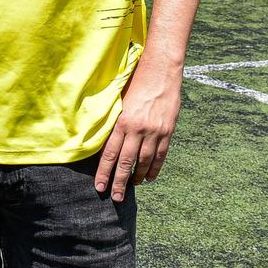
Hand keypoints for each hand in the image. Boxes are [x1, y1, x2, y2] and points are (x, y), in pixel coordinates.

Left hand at [94, 56, 181, 201]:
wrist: (161, 70)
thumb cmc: (136, 81)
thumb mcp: (119, 100)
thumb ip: (113, 120)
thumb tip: (103, 141)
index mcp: (121, 121)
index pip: (110, 154)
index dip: (104, 173)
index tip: (99, 186)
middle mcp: (137, 129)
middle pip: (126, 162)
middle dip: (119, 182)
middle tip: (115, 197)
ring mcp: (154, 131)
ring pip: (144, 161)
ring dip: (136, 177)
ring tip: (131, 187)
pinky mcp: (167, 131)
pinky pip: (160, 155)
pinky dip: (154, 168)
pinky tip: (148, 177)